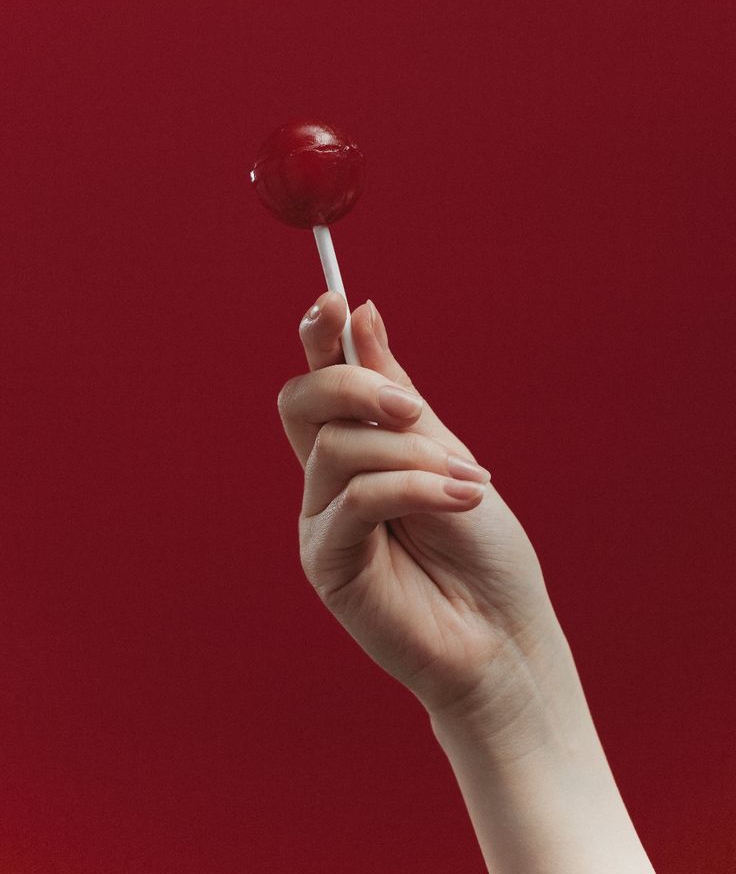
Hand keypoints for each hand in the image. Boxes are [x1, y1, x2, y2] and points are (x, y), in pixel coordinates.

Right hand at [277, 292, 557, 720]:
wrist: (505, 635)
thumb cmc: (483, 549)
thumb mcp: (445, 452)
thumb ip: (396, 392)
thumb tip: (361, 312)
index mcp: (357, 451)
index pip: (319, 383)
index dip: (316, 337)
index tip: (333, 299)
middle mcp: (328, 482)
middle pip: (300, 402)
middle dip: (352, 385)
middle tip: (414, 407)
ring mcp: (322, 522)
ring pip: (336, 447)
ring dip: (411, 453)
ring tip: (466, 481)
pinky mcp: (326, 562)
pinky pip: (355, 498)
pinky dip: (413, 487)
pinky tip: (461, 499)